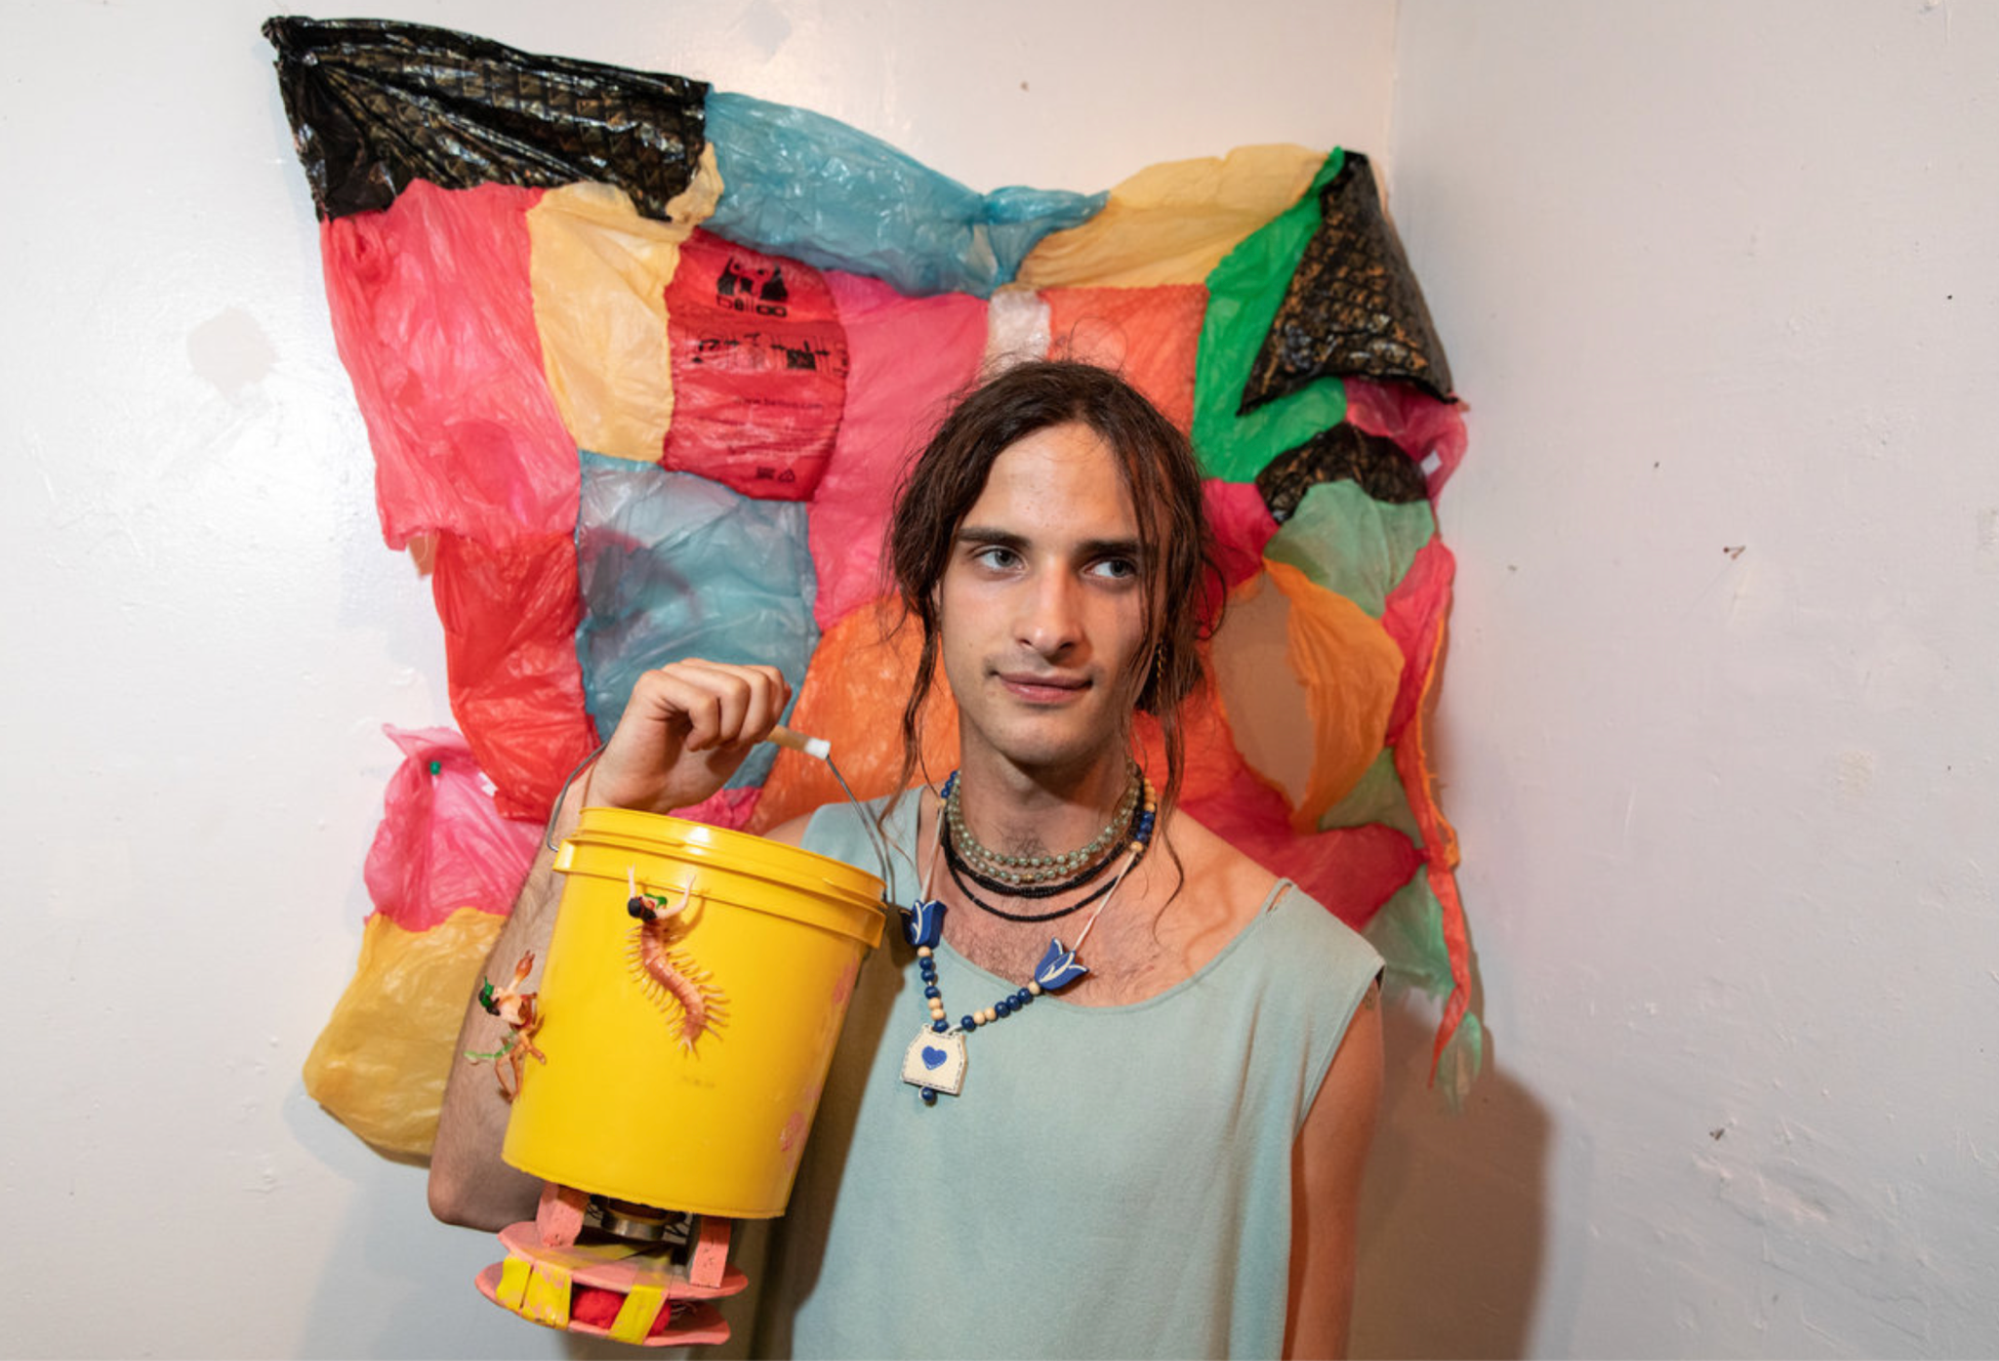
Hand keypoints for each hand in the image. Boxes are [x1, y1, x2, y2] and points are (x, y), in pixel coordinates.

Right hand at [586, 660, 791, 814]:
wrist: (646, 797)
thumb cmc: (685, 773)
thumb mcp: (736, 744)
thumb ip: (759, 716)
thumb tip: (785, 686)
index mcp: (717, 679)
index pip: (768, 676)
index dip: (770, 714)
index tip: (749, 740)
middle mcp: (698, 670)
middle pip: (758, 680)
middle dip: (753, 724)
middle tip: (726, 746)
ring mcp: (676, 673)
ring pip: (736, 689)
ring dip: (728, 730)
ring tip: (705, 745)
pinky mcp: (655, 685)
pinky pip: (705, 703)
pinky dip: (705, 733)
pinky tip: (688, 743)